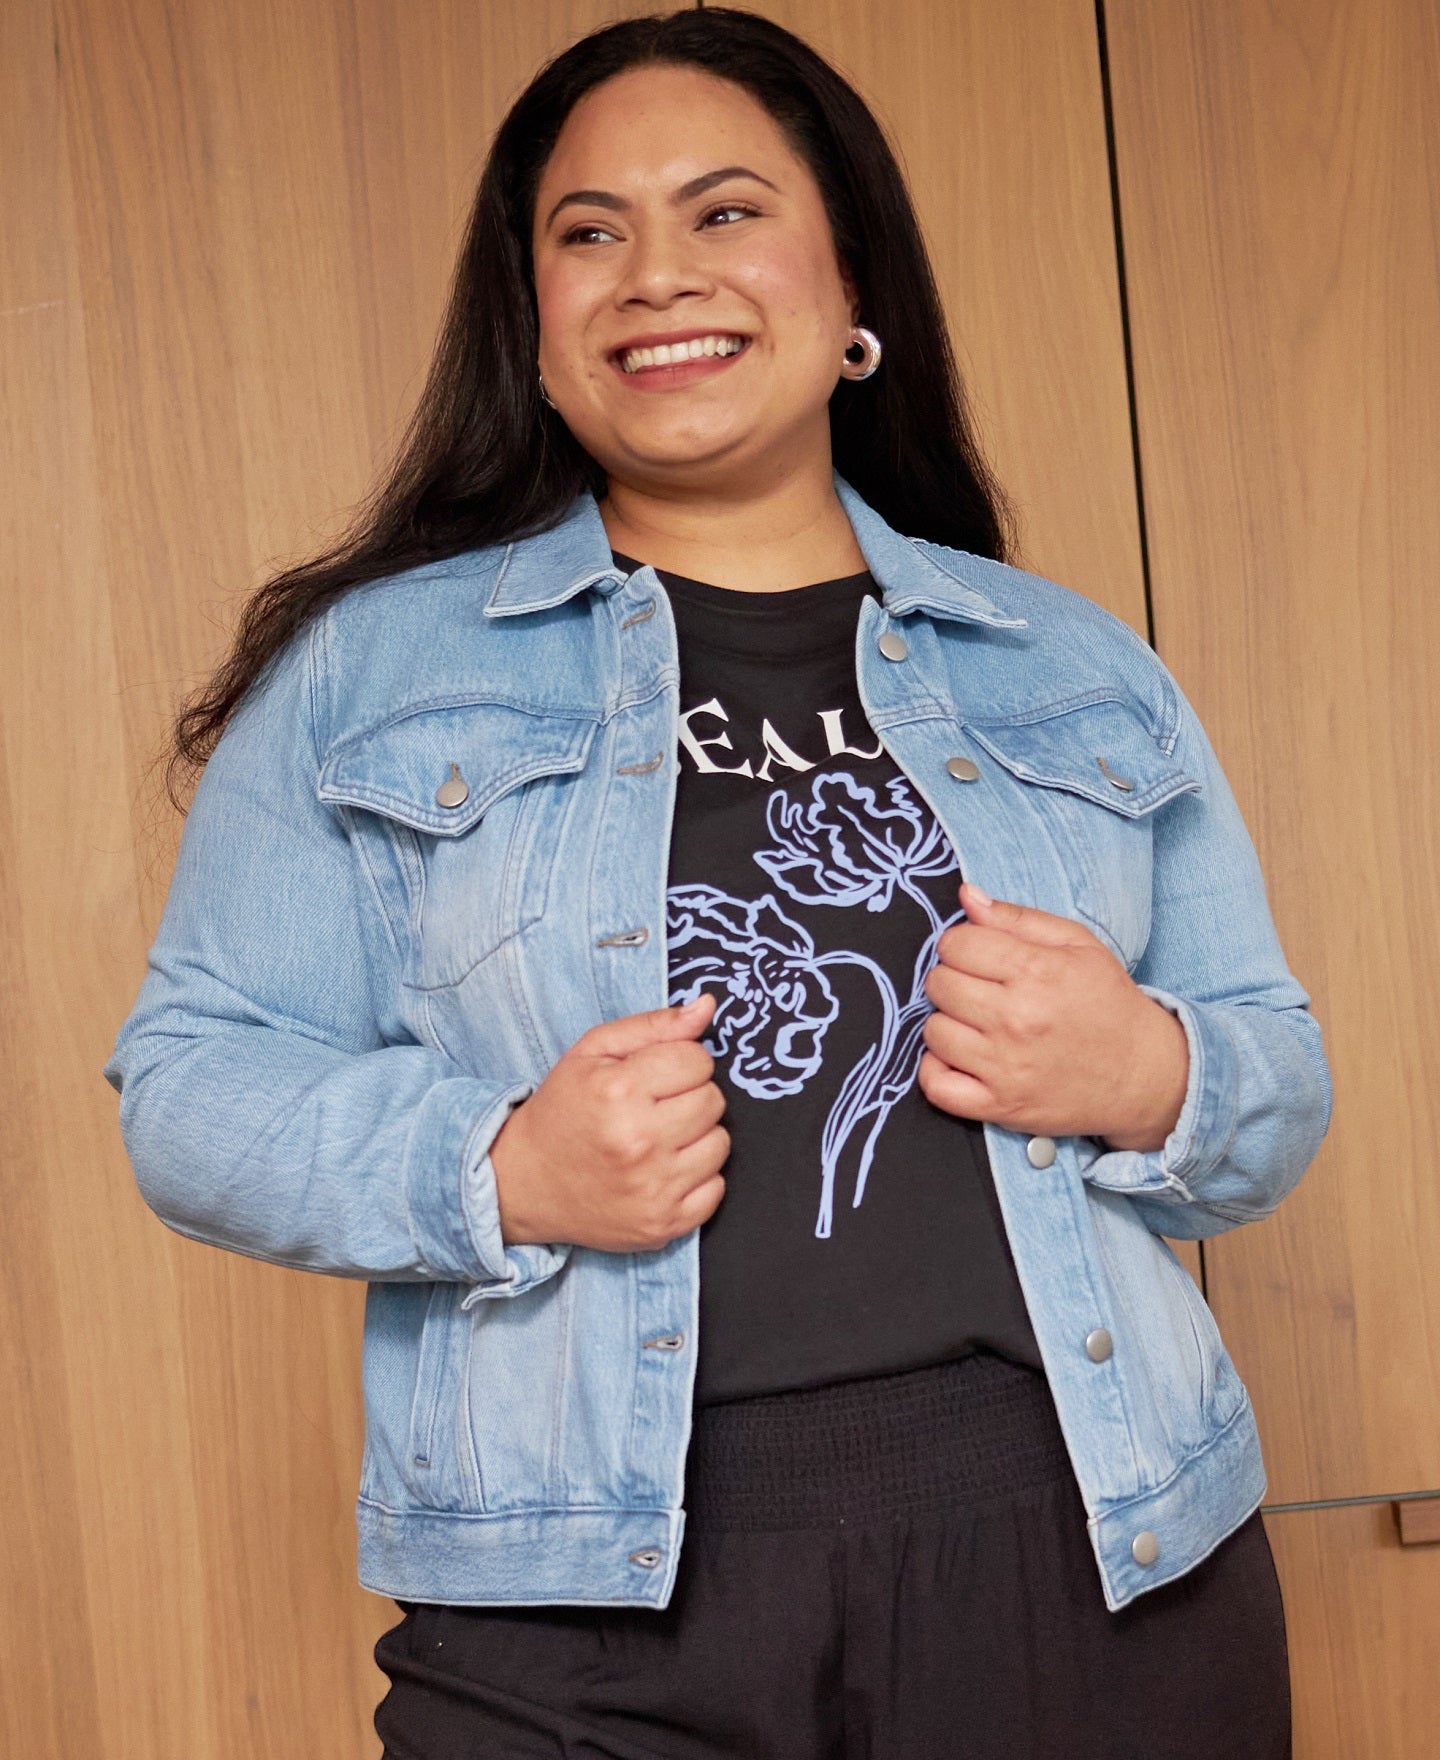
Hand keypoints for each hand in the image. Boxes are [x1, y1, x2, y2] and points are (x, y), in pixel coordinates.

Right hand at [490, 993, 729, 1251]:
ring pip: (720, 1144)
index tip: (657, 1075)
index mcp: (618, 1091)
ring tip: (660, 1138)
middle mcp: (638, 1142)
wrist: (525, 1183)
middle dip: (690, 1096)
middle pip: (714, 1101)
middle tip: (656, 1107)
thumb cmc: (563, 1109)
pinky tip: (664, 1170)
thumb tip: (708, 1006)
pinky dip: (697, 1179)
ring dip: (697, 1137)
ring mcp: (653, 1188)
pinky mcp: (663, 1224)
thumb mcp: (593, 1052)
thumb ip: (653, 1025)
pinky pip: (717, 1189)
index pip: (698, 1060)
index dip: (681, 1062)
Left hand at [919, 883, 1189, 1152]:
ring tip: (975, 1023)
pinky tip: (958, 1058)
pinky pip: (936, 1086)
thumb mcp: (1078, 945)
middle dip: (953, 979)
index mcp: (1037, 972)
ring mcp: (1005, 1066)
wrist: (1143, 1074)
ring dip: (948, 1023)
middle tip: (980, 989)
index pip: (957, 944)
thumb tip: (967, 896)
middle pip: (939, 984)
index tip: (978, 955)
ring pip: (933, 1031)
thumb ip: (1018, 917)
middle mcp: (1017, 1019)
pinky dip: (937, 1070)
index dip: (962, 944)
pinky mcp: (1000, 1106)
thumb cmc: (1108, 1004)